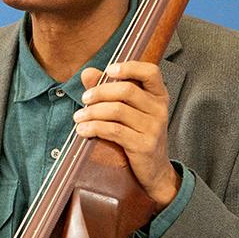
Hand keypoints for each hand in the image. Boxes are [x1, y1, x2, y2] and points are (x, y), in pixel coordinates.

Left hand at [74, 62, 179, 206]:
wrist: (154, 170)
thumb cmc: (138, 134)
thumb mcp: (128, 110)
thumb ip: (108, 89)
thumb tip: (87, 73)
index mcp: (159, 95)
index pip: (150, 72)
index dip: (129, 67)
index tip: (108, 71)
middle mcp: (159, 109)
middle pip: (127, 90)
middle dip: (100, 92)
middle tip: (84, 98)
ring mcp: (153, 128)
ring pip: (117, 111)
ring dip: (92, 112)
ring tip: (78, 117)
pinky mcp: (143, 145)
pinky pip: (114, 131)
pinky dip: (94, 128)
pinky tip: (83, 130)